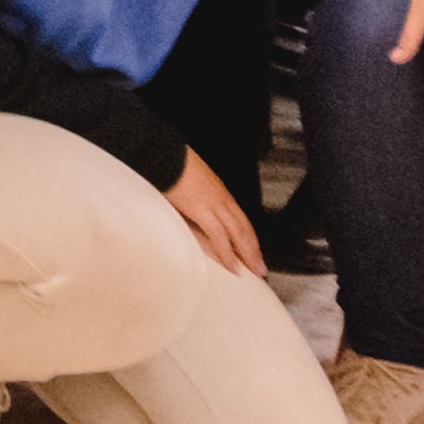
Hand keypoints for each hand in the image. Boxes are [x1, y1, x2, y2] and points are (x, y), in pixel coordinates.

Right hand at [164, 149, 264, 279]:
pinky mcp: (200, 209)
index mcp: (219, 191)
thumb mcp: (190, 179)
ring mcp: (213, 203)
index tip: (255, 251)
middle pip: (243, 228)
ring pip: (237, 233)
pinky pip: (218, 234)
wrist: (163, 152)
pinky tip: (232, 265)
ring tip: (253, 271)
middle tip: (260, 268)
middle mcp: (221, 198)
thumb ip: (196, 194)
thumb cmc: (172, 163)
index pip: (241, 218)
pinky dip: (226, 252)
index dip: (249, 236)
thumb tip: (193, 206)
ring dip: (247, 254)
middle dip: (253, 249)